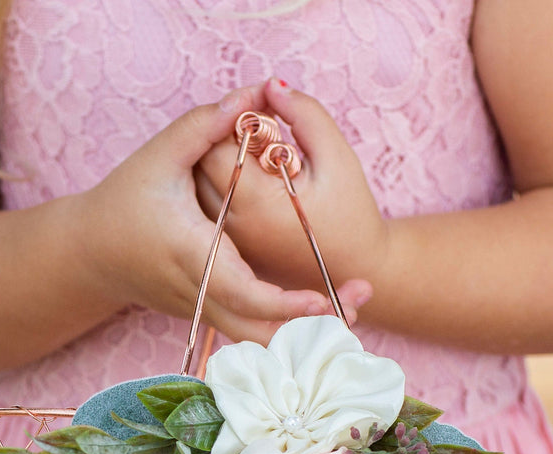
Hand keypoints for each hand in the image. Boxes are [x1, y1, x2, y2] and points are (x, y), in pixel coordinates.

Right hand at [76, 86, 367, 345]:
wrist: (91, 254)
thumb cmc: (125, 201)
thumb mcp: (160, 156)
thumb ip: (206, 126)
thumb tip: (253, 96)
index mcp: (193, 255)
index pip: (244, 292)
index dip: (285, 302)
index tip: (323, 297)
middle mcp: (201, 294)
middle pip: (260, 333)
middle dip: (312, 328)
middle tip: (360, 303)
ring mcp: (204, 312)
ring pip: (259, 342)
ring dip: (307, 334)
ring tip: (354, 310)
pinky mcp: (209, 316)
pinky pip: (253, 333)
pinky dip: (289, 329)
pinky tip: (326, 311)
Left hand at [194, 79, 388, 305]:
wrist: (354, 269)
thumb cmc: (350, 213)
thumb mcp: (337, 156)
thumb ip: (305, 115)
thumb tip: (270, 85)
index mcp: (256, 204)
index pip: (217, 145)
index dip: (236, 119)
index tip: (267, 115)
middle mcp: (232, 226)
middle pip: (200, 164)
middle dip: (224, 137)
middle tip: (262, 134)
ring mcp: (227, 241)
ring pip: (198, 186)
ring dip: (219, 160)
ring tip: (260, 158)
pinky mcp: (228, 247)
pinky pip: (207, 204)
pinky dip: (223, 183)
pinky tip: (256, 182)